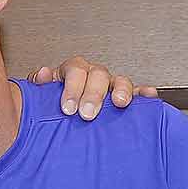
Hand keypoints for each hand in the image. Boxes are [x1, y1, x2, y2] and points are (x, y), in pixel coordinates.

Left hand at [26, 56, 158, 120]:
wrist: (62, 118)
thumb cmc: (53, 105)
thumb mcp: (40, 96)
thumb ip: (39, 86)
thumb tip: (43, 75)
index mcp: (73, 71)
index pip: (75, 70)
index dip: (72, 88)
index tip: (68, 109)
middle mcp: (93, 75)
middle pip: (98, 75)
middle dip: (94, 94)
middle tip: (87, 114)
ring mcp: (110, 86)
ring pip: (119, 81)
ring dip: (121, 90)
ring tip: (119, 102)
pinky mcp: (125, 98)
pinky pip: (138, 93)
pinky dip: (144, 94)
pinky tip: (149, 96)